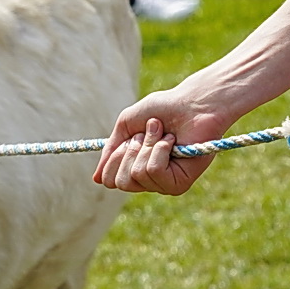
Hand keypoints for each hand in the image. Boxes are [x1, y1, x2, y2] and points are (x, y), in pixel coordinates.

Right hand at [92, 84, 236, 195]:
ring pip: (138, 174)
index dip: (115, 157)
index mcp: (135, 168)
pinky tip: (172, 142)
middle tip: (147, 134)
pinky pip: (155, 171)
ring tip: (164, 134)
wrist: (192, 104)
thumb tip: (96, 179)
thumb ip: (111, 151)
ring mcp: (164, 184)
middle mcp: (149, 180)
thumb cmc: (163, 110)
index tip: (130, 137)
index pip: (111, 180)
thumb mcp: (127, 126)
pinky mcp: (180, 184)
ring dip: (148, 145)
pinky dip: (160, 150)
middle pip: (121, 181)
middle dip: (131, 150)